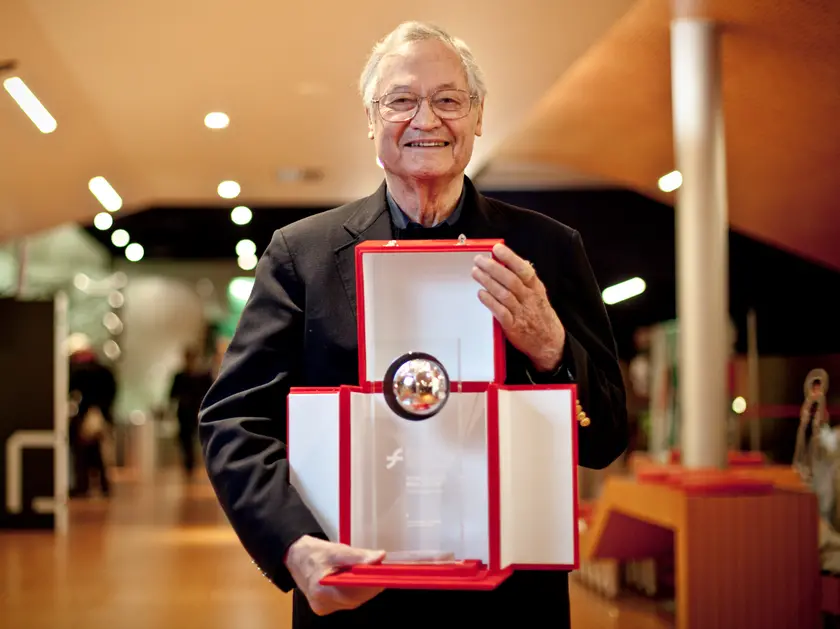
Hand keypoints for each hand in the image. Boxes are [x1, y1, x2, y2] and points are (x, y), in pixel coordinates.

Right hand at [285, 535, 385, 615]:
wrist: (297, 558)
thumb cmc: (315, 553)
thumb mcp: (337, 550)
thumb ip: (358, 556)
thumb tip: (379, 557)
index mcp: (321, 589)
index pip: (353, 593)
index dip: (370, 586)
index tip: (382, 576)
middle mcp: (321, 603)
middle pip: (355, 600)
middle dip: (370, 587)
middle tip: (380, 573)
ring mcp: (323, 608)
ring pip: (352, 602)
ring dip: (363, 589)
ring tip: (368, 574)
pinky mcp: (325, 608)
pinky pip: (346, 602)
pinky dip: (354, 592)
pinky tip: (355, 581)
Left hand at [472, 243, 565, 371]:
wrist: (549, 342)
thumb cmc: (540, 315)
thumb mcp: (538, 294)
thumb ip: (526, 279)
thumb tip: (513, 261)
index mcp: (536, 289)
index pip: (524, 269)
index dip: (510, 258)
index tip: (497, 249)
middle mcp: (529, 299)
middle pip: (510, 280)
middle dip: (493, 268)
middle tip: (479, 260)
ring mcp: (521, 312)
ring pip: (504, 294)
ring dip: (488, 282)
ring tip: (475, 273)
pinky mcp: (513, 326)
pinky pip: (500, 312)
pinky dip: (490, 302)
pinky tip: (481, 294)